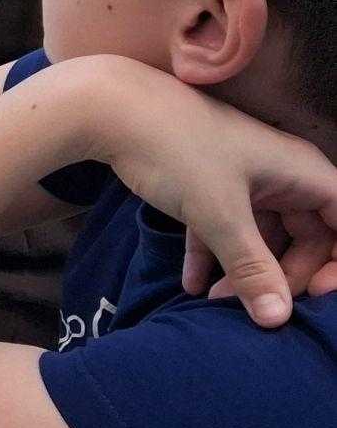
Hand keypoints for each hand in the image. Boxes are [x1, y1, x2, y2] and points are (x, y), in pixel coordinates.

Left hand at [73, 57, 336, 326]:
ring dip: (242, 271)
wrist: (111, 109)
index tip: (317, 295)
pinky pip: (224, 227)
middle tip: (254, 309)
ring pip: (261, 235)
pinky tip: (190, 286)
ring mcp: (245, 178)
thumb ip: (251, 267)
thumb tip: (278, 319)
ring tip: (213, 304)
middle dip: (283, 276)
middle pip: (306, 237)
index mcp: (303, 172)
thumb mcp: (219, 214)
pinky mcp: (209, 184)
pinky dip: (212, 255)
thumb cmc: (177, 150)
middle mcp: (283, 174)